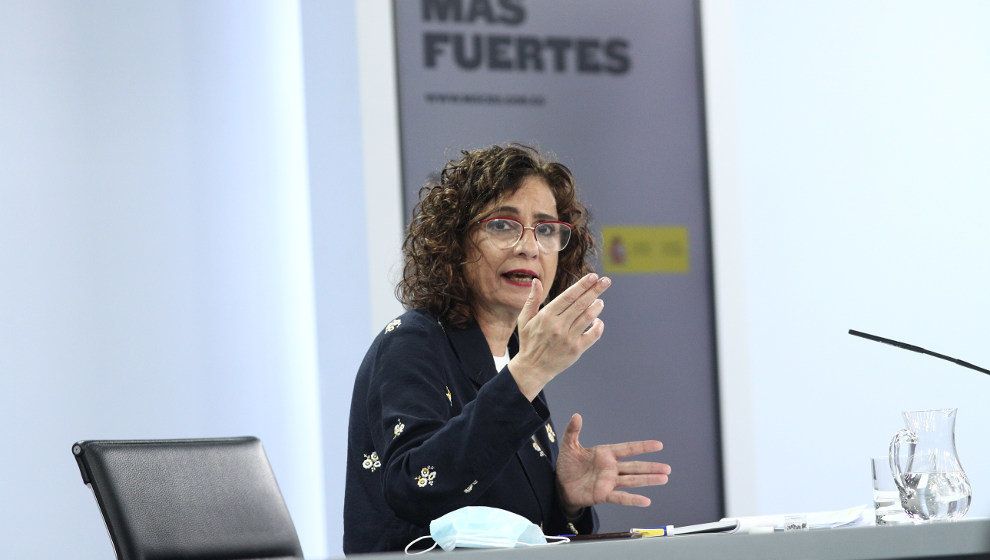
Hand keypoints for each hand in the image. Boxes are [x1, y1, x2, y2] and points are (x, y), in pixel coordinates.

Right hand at [508, 273, 609, 400]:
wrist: (532, 368)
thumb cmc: (529, 341)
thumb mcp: (524, 320)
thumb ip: (532, 300)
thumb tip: (536, 280)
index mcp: (546, 316)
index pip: (568, 296)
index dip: (582, 285)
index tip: (593, 276)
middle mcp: (558, 326)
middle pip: (581, 303)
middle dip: (595, 290)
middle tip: (606, 280)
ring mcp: (568, 338)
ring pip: (588, 317)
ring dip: (597, 306)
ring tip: (600, 300)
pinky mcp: (576, 350)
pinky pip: (593, 335)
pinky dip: (599, 326)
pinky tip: (598, 320)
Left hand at [555, 413, 670, 515]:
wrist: (560, 485)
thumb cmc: (567, 464)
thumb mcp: (569, 446)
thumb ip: (573, 431)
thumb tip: (576, 415)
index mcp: (605, 454)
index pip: (627, 449)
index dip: (642, 447)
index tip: (658, 445)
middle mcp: (611, 468)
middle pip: (635, 467)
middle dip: (651, 467)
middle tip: (668, 468)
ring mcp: (609, 482)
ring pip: (632, 480)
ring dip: (648, 480)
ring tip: (664, 478)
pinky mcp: (603, 495)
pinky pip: (620, 497)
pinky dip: (633, 499)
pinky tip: (646, 500)